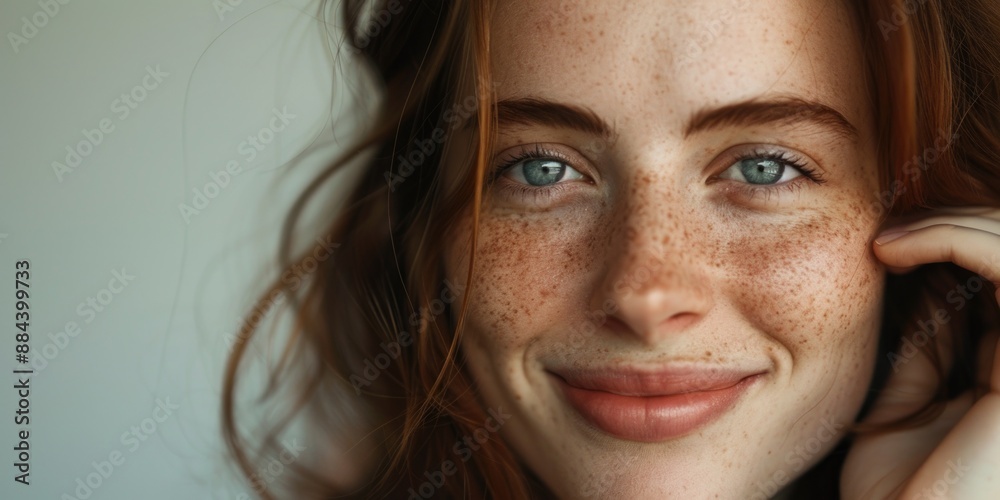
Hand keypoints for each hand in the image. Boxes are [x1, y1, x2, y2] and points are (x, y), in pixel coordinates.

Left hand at [840, 207, 999, 498]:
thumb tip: (927, 285)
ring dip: (956, 226)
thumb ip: (924, 354)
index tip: (886, 248)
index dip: (953, 248)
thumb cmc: (900, 499)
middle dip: (958, 229)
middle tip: (887, 239)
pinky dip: (959, 236)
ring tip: (890, 243)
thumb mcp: (903, 412)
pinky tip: (901, 248)